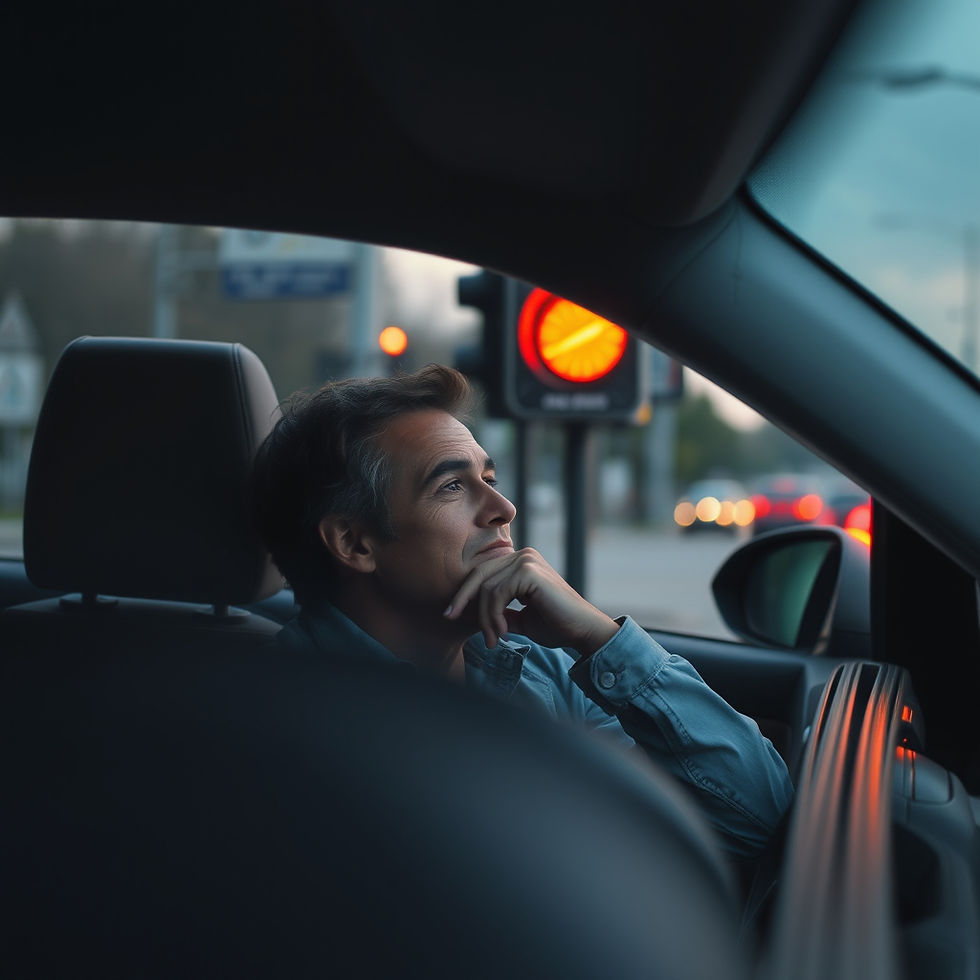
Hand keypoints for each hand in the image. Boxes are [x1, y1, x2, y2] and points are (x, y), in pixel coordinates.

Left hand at [444, 547, 618, 655]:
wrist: (583, 631)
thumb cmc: (556, 625)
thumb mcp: (520, 619)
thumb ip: (499, 613)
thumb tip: (469, 615)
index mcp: (521, 563)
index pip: (483, 573)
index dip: (464, 593)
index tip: (450, 614)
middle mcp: (523, 555)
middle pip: (479, 575)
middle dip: (462, 599)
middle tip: (450, 619)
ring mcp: (527, 560)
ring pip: (487, 588)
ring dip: (485, 618)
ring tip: (493, 639)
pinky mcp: (529, 571)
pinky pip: (497, 593)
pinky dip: (494, 615)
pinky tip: (503, 632)